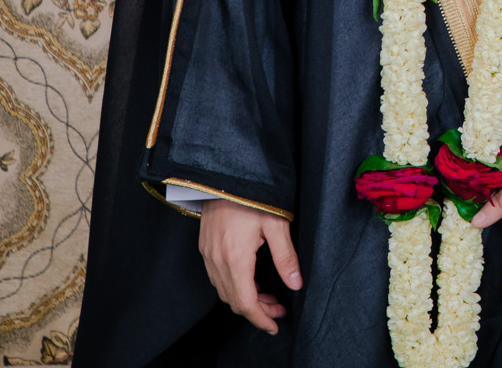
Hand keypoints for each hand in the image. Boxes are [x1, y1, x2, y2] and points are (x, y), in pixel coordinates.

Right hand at [198, 199, 302, 334]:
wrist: (224, 175)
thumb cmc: (252, 196)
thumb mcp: (276, 223)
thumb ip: (285, 256)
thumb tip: (296, 283)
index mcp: (235, 259)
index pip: (246, 303)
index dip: (260, 319)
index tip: (273, 326)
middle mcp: (217, 262)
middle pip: (234, 301)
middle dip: (257, 311)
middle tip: (278, 309)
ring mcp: (208, 255)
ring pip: (225, 291)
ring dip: (246, 299)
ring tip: (269, 296)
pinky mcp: (206, 248)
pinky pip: (218, 278)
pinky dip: (234, 286)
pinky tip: (251, 280)